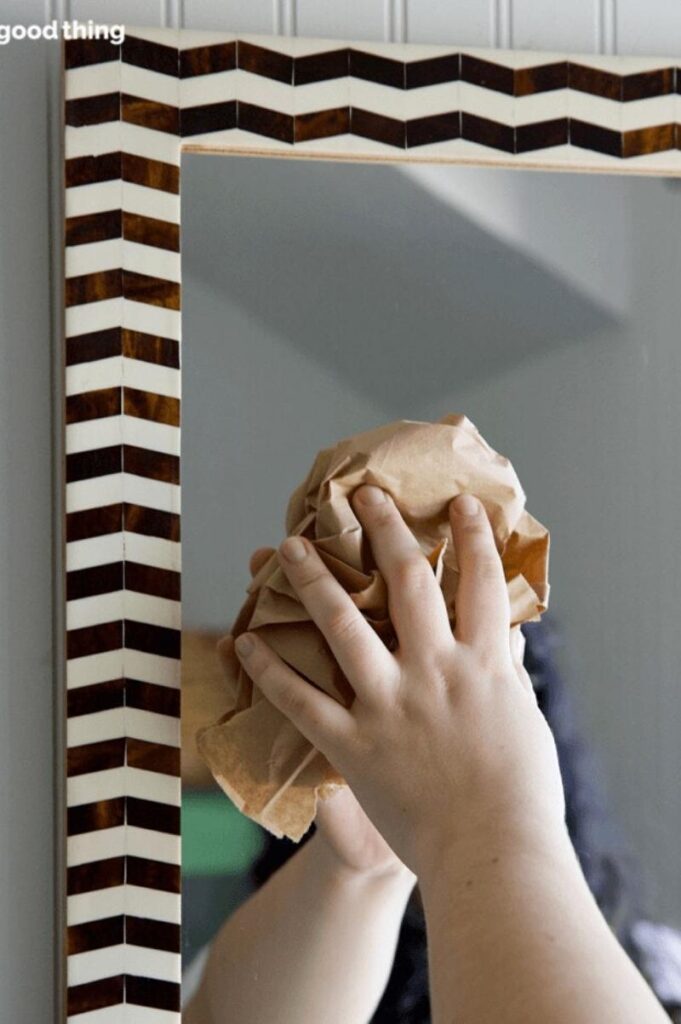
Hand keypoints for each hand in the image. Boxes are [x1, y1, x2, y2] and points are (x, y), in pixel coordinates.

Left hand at [234, 490, 567, 879]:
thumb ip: (508, 672)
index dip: (472, 537)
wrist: (490, 855)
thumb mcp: (524, 719)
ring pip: (342, 625)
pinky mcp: (354, 744)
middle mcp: (436, 670)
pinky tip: (245, 641)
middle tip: (365, 495)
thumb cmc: (520, 793)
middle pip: (407, 582)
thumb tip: (507, 633)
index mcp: (484, 663)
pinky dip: (270, 670)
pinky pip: (301, 701)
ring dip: (312, 580)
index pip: (483, 582)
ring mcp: (390, 703)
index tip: (459, 503)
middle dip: (385, 530)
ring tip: (287, 546)